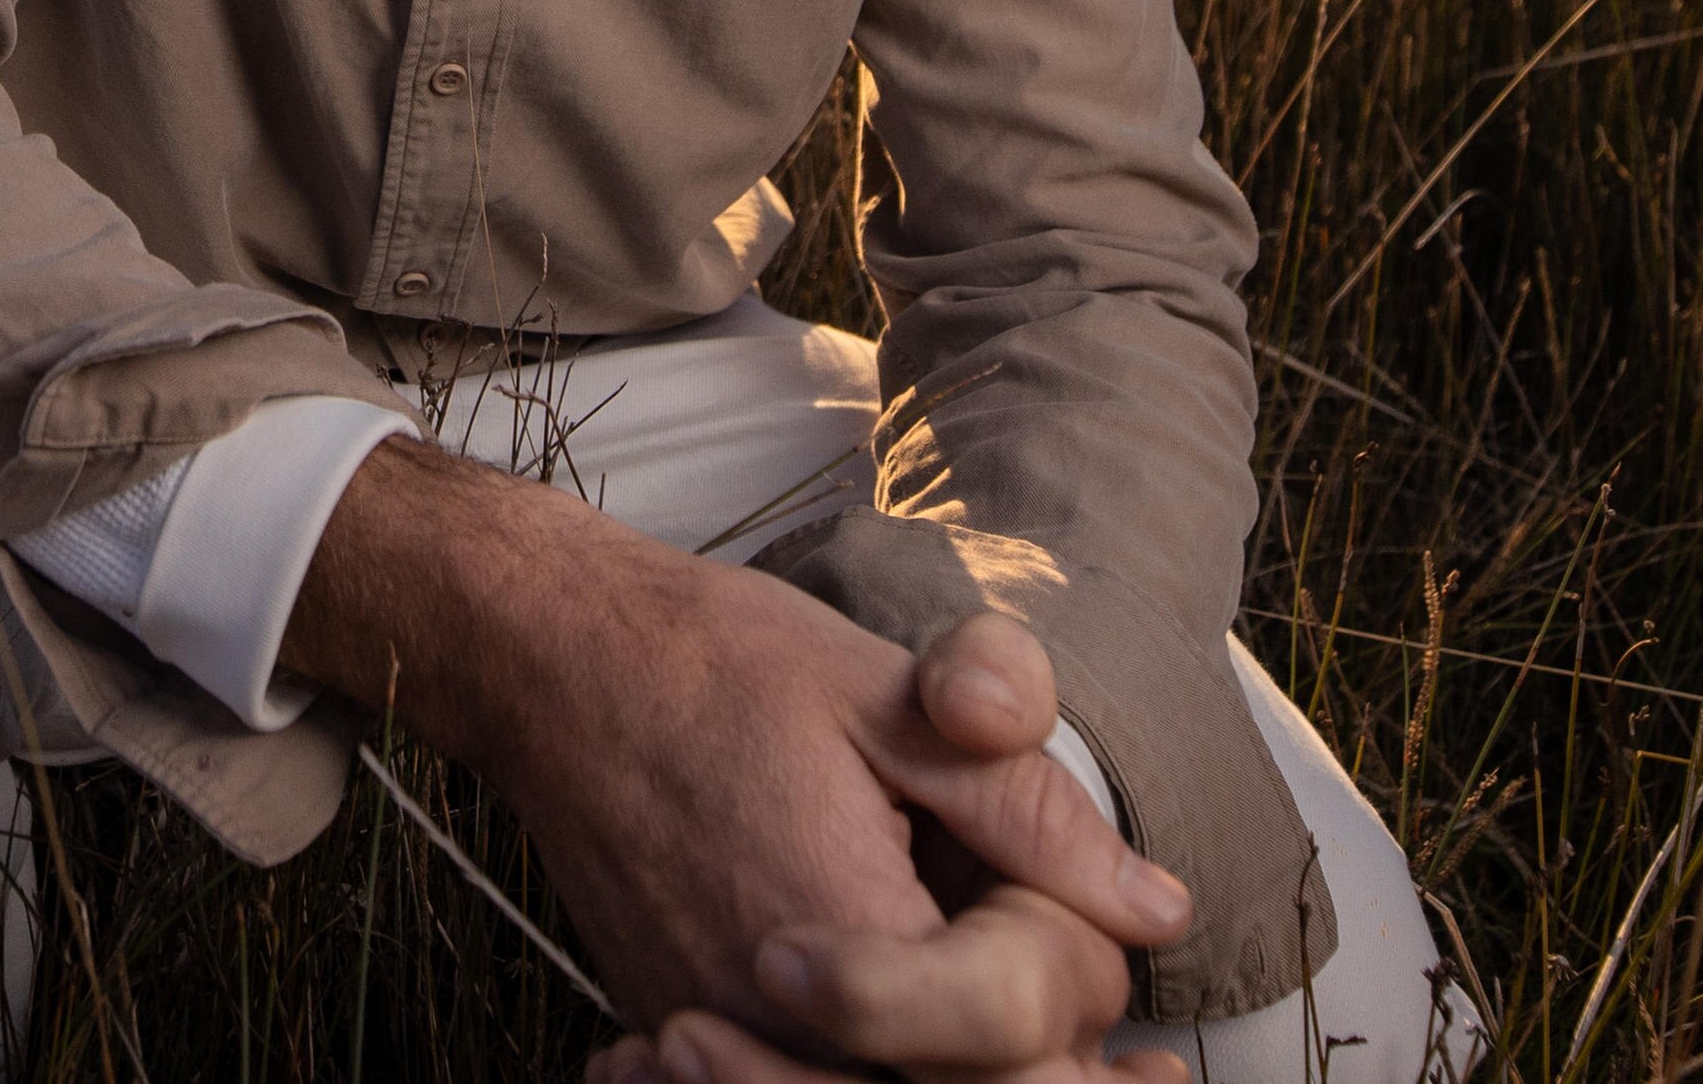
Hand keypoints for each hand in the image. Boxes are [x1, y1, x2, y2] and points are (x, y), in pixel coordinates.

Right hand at [285, 443, 1190, 1078]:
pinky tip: (924, 1032)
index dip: (1075, 1013)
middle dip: (1030, 1063)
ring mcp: (717, 1040)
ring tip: (1034, 1030)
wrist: (549, 661)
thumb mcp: (892, 697)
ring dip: (952, 1069)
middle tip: (1104, 1028)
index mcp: (842, 932)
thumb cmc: (713, 660)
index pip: (1007, 1056)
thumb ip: (1028, 810)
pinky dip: (866, 1069)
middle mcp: (771, 1017)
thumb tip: (1153, 906)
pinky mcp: (687, 1038)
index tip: (1100, 961)